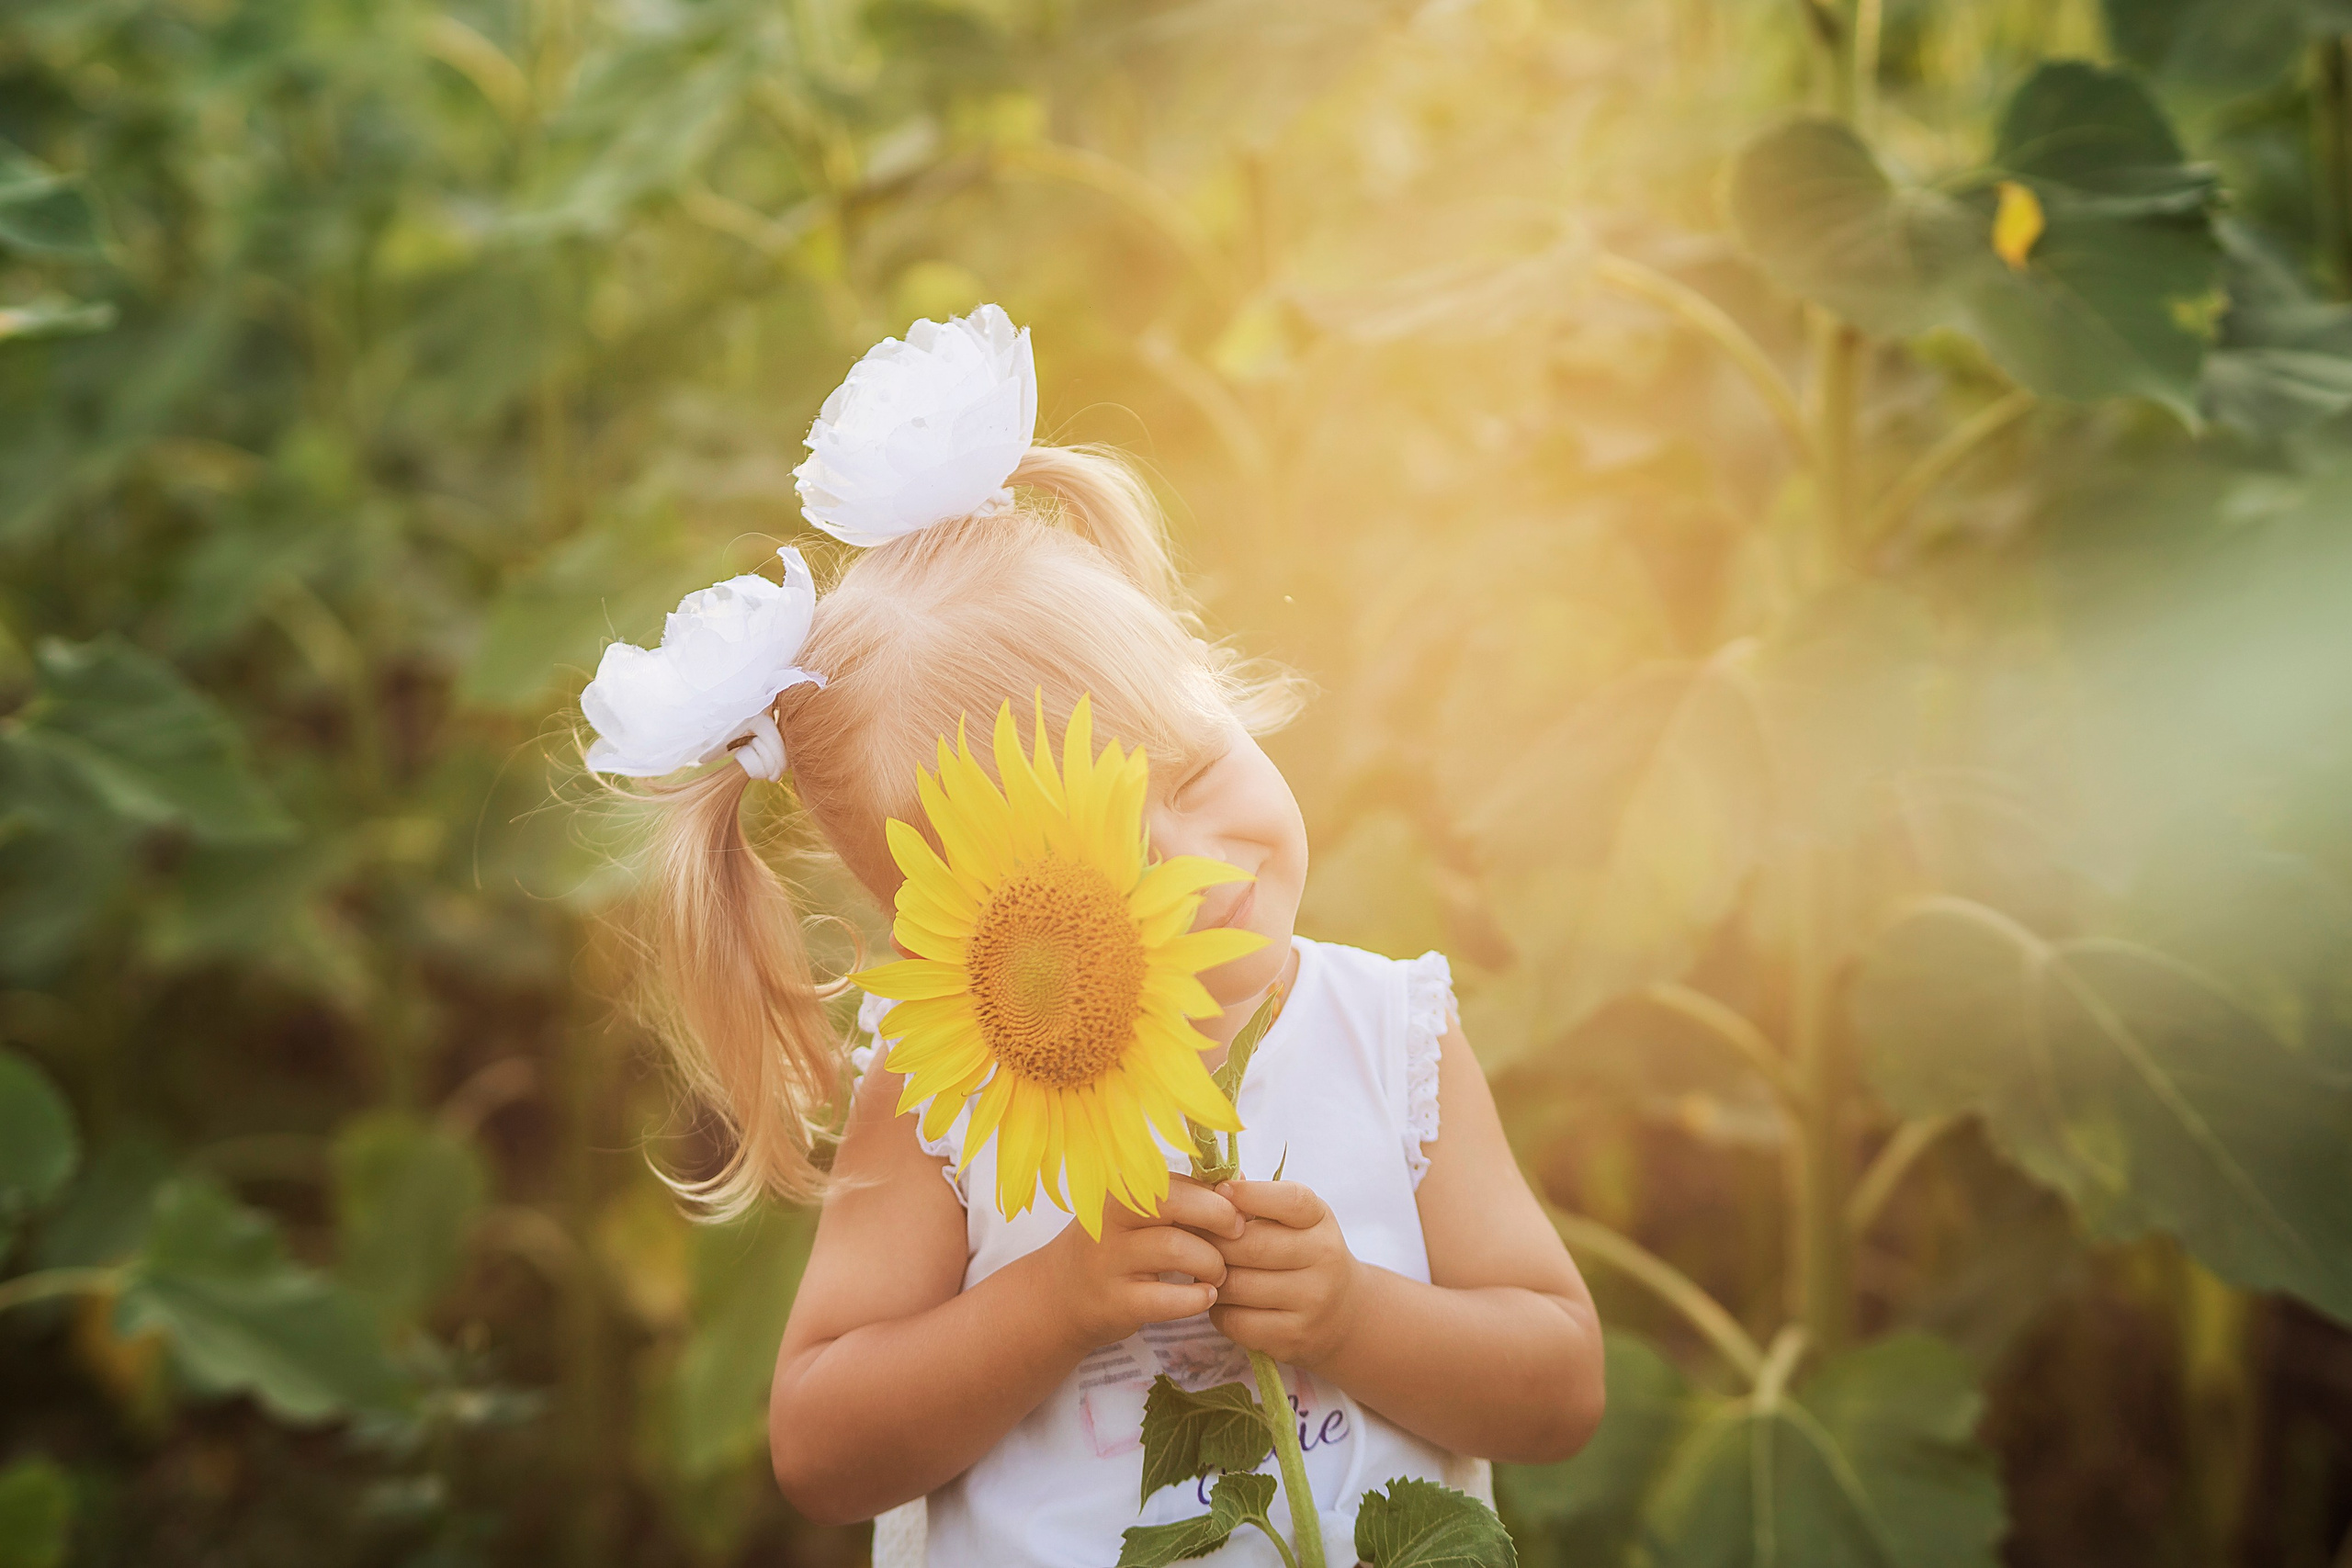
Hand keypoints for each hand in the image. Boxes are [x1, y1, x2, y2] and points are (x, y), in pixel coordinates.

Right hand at [1036, 1176, 1243, 1352]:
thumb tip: (1241, 1180)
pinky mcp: (1114, 1301)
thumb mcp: (1144, 1215)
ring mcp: (1109, 1260)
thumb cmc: (1118, 1248)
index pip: (1180, 1177)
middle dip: (1218, 1216)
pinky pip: (1166, 1298)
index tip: (1239, 1211)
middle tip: (1237, 1235)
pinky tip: (1205, 1296)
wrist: (1061, 1295)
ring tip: (1218, 1273)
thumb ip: (1188, 1197)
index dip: (1217, 1193)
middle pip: (1174, 1202)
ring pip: (1175, 1249)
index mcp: (1123, 1189)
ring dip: (1211, 1262)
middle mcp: (1111, 1218)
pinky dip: (1196, 1298)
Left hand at [1205, 1180, 1364, 1367]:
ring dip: (1209, 1277)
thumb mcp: (1295, 1220)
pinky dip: (1216, 1309)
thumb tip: (1209, 1185)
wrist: (1344, 1313)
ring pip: (1236, 1285)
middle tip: (1191, 1236)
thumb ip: (1256, 1202)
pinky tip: (1220, 1299)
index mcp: (1320, 1220)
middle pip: (1249, 1246)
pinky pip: (1234, 1321)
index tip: (1221, 1191)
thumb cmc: (1304, 1253)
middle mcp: (1323, 1259)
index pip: (1290, 1201)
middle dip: (1212, 1240)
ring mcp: (1311, 1302)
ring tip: (1204, 1268)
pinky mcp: (1292, 1337)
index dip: (1251, 1194)